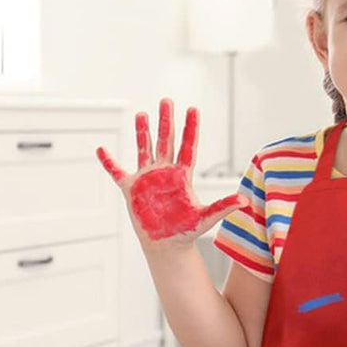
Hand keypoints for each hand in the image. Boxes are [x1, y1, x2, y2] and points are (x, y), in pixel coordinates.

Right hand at [96, 99, 247, 245]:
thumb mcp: (206, 218)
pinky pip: (117, 172)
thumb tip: (244, 202)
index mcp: (182, 175)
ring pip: (145, 149)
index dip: (190, 128)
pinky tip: (101, 149)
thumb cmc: (187, 232)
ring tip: (142, 113)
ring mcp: (147, 179)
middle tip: (166, 100)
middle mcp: (165, 172)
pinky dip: (109, 162)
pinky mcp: (132, 189)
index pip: (187, 146)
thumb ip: (223, 206)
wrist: (167, 245)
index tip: (193, 108)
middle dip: (166, 121)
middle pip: (166, 140)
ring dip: (143, 132)